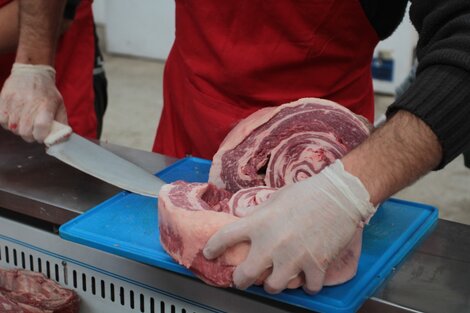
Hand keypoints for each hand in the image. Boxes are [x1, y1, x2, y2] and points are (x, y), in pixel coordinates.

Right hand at [0, 63, 66, 142]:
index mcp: (46, 105)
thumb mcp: (60, 105)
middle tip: (33, 131)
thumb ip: (61, 123)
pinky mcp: (3, 100)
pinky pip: (2, 121)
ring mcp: (14, 102)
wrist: (32, 72)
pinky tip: (15, 118)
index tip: (42, 136)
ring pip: (13, 128)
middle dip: (30, 136)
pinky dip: (8, 123)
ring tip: (25, 122)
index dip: (41, 136)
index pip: (41, 127)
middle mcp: (29, 103)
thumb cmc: (47, 91)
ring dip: (19, 130)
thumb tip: (63, 138)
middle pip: (25, 132)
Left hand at [203, 160, 374, 293]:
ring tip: (278, 276)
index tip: (209, 253)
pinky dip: (307, 285)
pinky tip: (308, 277)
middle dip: (241, 280)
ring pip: (273, 287)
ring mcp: (293, 258)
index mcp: (258, 223)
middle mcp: (271, 244)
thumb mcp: (275, 199)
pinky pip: (307, 288)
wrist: (339, 196)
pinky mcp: (315, 266)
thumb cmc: (306, 193)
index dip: (213, 248)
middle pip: (245, 275)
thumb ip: (259, 214)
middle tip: (244, 278)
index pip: (225, 237)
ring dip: (274, 283)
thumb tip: (249, 221)